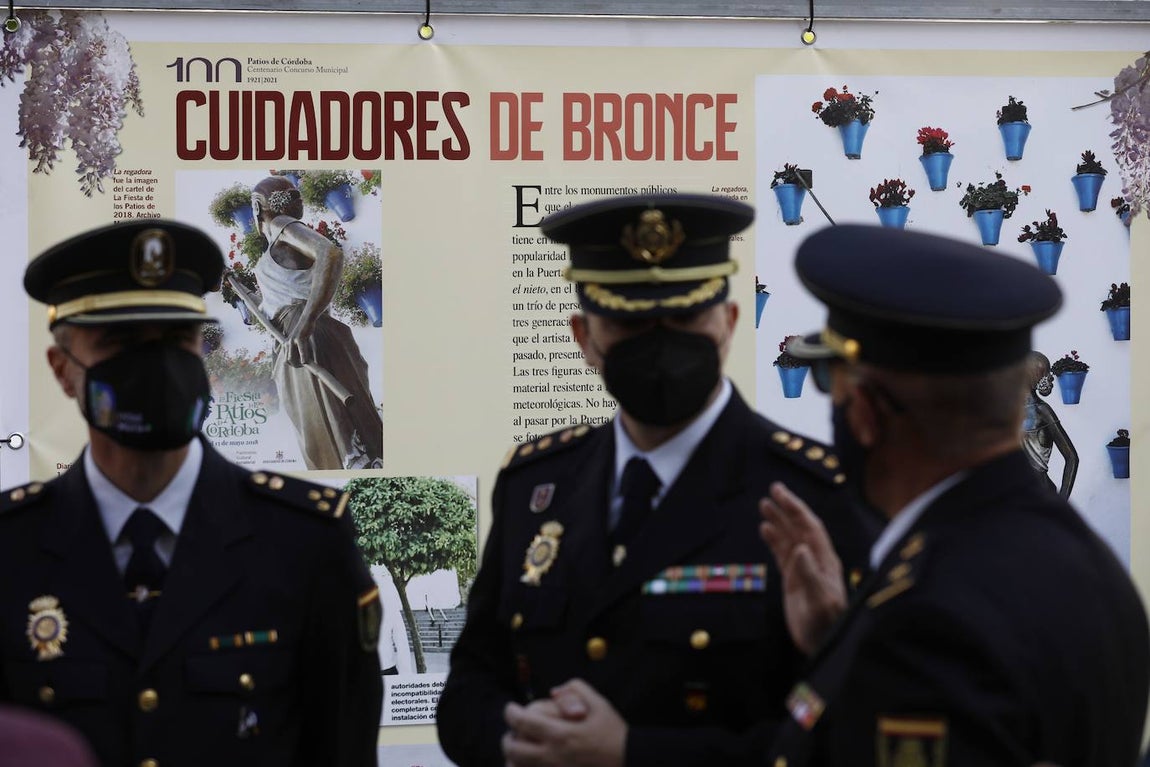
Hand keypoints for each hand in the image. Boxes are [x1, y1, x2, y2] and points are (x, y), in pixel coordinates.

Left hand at [285, 318, 316, 366]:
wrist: (306, 320)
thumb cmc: (303, 331)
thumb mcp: (297, 341)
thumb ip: (296, 349)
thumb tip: (300, 359)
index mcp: (285, 344)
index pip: (285, 359)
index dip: (291, 364)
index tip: (299, 365)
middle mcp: (287, 343)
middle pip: (287, 360)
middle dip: (294, 365)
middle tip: (302, 366)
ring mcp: (292, 341)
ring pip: (291, 357)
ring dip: (298, 363)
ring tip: (304, 364)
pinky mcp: (299, 338)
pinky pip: (301, 350)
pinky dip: (303, 357)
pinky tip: (305, 362)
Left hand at [502, 679, 624, 766]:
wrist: (629, 762)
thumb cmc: (614, 734)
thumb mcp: (599, 704)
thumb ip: (575, 689)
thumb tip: (554, 691)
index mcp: (561, 734)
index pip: (522, 722)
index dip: (510, 713)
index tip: (510, 709)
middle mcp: (552, 756)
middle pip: (513, 749)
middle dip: (508, 738)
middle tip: (512, 732)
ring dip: (513, 757)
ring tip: (519, 749)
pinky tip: (529, 763)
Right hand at [759, 481, 846, 654]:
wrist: (823, 645)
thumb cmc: (825, 625)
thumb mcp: (820, 602)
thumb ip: (810, 575)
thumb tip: (800, 548)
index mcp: (824, 561)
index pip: (810, 527)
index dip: (796, 509)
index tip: (780, 494)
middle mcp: (815, 559)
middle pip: (800, 527)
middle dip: (787, 508)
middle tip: (773, 489)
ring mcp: (804, 568)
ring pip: (790, 537)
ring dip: (779, 520)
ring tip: (764, 504)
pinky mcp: (794, 579)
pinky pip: (782, 552)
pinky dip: (774, 539)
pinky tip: (765, 528)